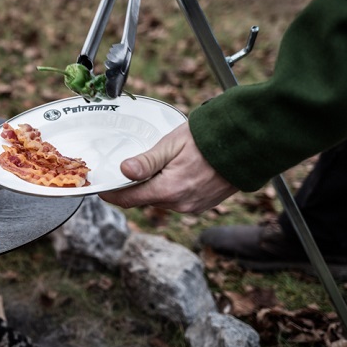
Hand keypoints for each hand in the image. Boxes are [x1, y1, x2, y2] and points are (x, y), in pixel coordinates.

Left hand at [98, 122, 237, 213]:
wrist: (247, 144)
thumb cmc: (209, 139)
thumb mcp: (172, 144)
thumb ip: (147, 161)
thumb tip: (123, 171)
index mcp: (169, 190)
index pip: (128, 199)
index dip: (111, 194)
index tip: (100, 188)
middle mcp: (180, 204)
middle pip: (144, 199)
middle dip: (132, 187)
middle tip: (123, 170)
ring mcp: (192, 207)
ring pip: (160, 200)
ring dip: (152, 187)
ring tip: (152, 166)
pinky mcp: (202, 205)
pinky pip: (177, 200)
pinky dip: (169, 189)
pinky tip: (173, 172)